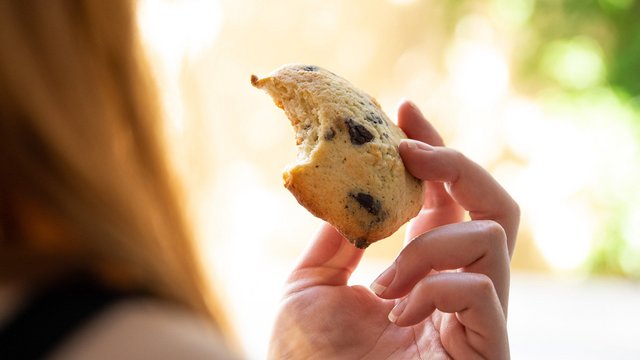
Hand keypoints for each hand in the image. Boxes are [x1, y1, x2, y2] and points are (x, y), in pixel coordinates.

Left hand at [268, 101, 518, 359]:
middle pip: (496, 206)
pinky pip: (483, 290)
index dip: (433, 149)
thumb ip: (334, 243)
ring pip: (491, 239)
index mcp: (420, 270)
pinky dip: (433, 288)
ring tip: (382, 288)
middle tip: (411, 151)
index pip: (445, 199)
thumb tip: (346, 197)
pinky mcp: (488, 349)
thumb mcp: (308, 290)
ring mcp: (476, 318)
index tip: (403, 109)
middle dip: (457, 166)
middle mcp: (456, 286)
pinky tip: (396, 315)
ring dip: (427, 247)